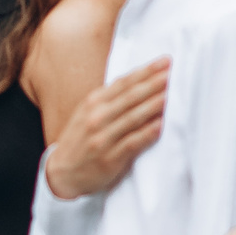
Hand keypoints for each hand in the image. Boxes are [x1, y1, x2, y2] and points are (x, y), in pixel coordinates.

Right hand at [45, 56, 169, 198]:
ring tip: (171, 94)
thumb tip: (138, 81)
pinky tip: (160, 126)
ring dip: (153, 105)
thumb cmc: (80, 141)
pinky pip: (131, 143)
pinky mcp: (109, 159)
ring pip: (132, 117)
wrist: (62, 173)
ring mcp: (102, 138)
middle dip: (153, 83)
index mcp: (93, 103)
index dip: (145, 71)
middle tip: (173, 72)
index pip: (124, 82)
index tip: (164, 61)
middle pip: (130, 97)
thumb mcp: (87, 113)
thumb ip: (109, 99)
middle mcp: (97, 117)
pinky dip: (146, 134)